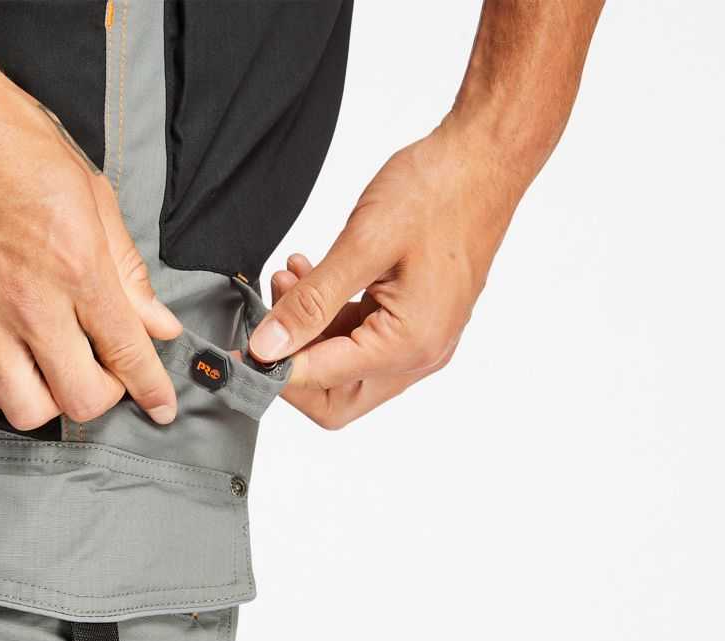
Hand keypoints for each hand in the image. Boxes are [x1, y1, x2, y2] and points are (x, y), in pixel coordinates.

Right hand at [0, 79, 180, 429]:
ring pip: (26, 410)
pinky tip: (9, 372)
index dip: (153, 390)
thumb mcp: (94, 197)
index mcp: (78, 270)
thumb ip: (129, 271)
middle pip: (81, 398)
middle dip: (106, 395)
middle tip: (105, 372)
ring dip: (52, 402)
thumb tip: (159, 323)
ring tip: (56, 373)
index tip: (162, 406)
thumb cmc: (14, 146)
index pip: (128, 354)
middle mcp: (31, 305)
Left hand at [251, 124, 520, 428]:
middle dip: (293, 363)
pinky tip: (311, 276)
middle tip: (266, 323)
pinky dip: (331, 316)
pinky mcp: (416, 321)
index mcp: (408, 345)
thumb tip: (268, 348)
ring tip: (288, 279)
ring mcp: (421, 341)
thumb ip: (311, 303)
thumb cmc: (439, 192)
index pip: (322, 383)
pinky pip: (362, 339)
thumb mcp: (363, 245)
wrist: (485, 158)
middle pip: (336, 397)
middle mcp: (420, 355)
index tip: (239, 348)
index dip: (274, 370)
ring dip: (309, 332)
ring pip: (345, 367)